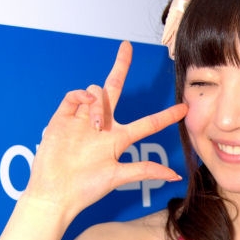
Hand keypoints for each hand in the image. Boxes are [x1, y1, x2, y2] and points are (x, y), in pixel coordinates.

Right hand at [25, 41, 186, 219]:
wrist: (56, 192)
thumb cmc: (86, 188)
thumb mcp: (119, 177)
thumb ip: (145, 171)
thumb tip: (174, 176)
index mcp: (118, 140)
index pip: (148, 123)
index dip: (166, 115)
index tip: (184, 107)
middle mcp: (103, 127)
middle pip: (114, 89)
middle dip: (120, 66)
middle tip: (127, 46)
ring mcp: (82, 120)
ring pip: (97, 93)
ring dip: (100, 104)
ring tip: (96, 126)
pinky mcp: (63, 117)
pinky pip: (74, 95)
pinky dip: (83, 96)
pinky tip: (86, 106)